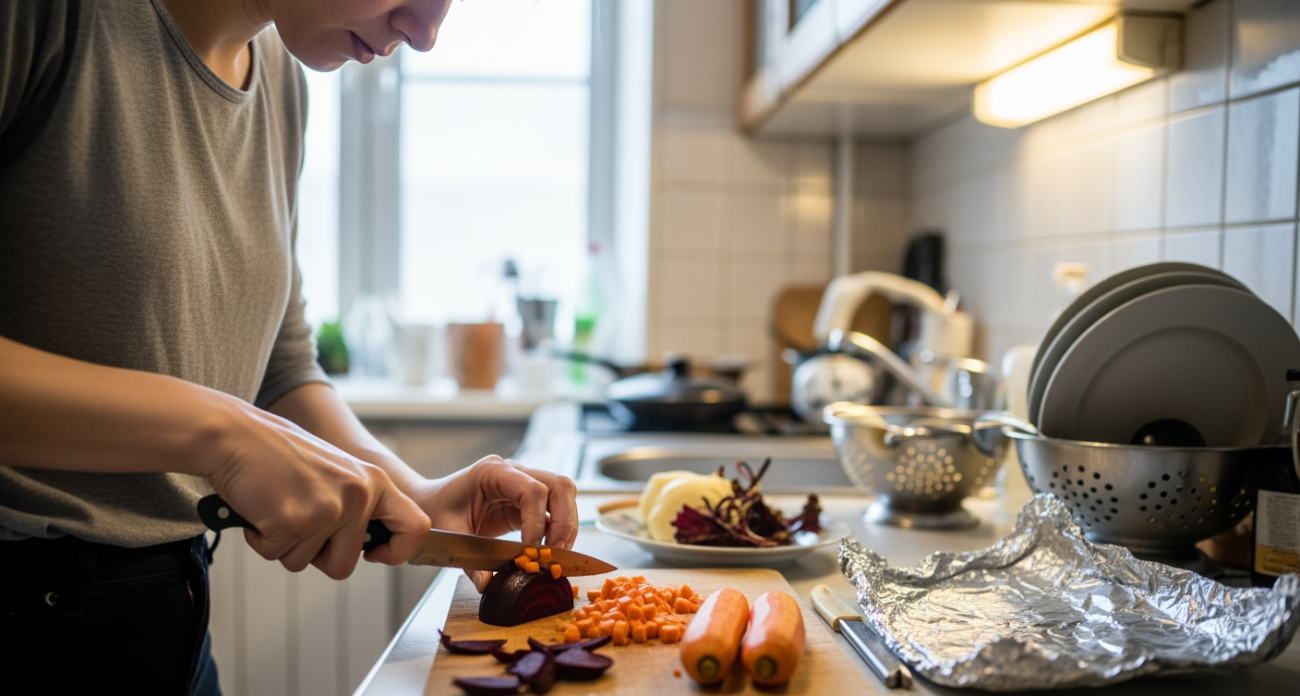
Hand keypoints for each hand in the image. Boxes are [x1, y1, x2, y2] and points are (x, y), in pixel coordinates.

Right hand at [204, 402, 430, 578]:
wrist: (235, 435)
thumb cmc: (278, 455)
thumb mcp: (336, 472)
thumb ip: (357, 504)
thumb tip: (375, 545)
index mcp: (374, 481)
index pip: (416, 527)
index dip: (398, 551)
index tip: (376, 554)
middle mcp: (358, 495)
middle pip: (346, 564)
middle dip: (315, 554)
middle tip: (296, 519)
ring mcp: (328, 509)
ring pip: (305, 563)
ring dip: (284, 544)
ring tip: (276, 505)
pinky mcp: (294, 522)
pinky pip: (275, 555)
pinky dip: (261, 540)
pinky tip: (260, 509)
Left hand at [408, 456, 578, 591]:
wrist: (430, 503)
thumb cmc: (436, 511)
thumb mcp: (449, 535)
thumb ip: (469, 561)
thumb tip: (488, 584)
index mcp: (492, 471)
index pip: (532, 490)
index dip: (537, 522)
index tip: (530, 552)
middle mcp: (514, 472)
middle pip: (559, 486)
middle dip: (564, 522)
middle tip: (555, 554)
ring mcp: (524, 483)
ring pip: (564, 495)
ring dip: (567, 526)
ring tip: (556, 555)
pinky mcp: (528, 501)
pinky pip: (555, 511)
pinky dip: (559, 532)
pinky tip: (549, 553)